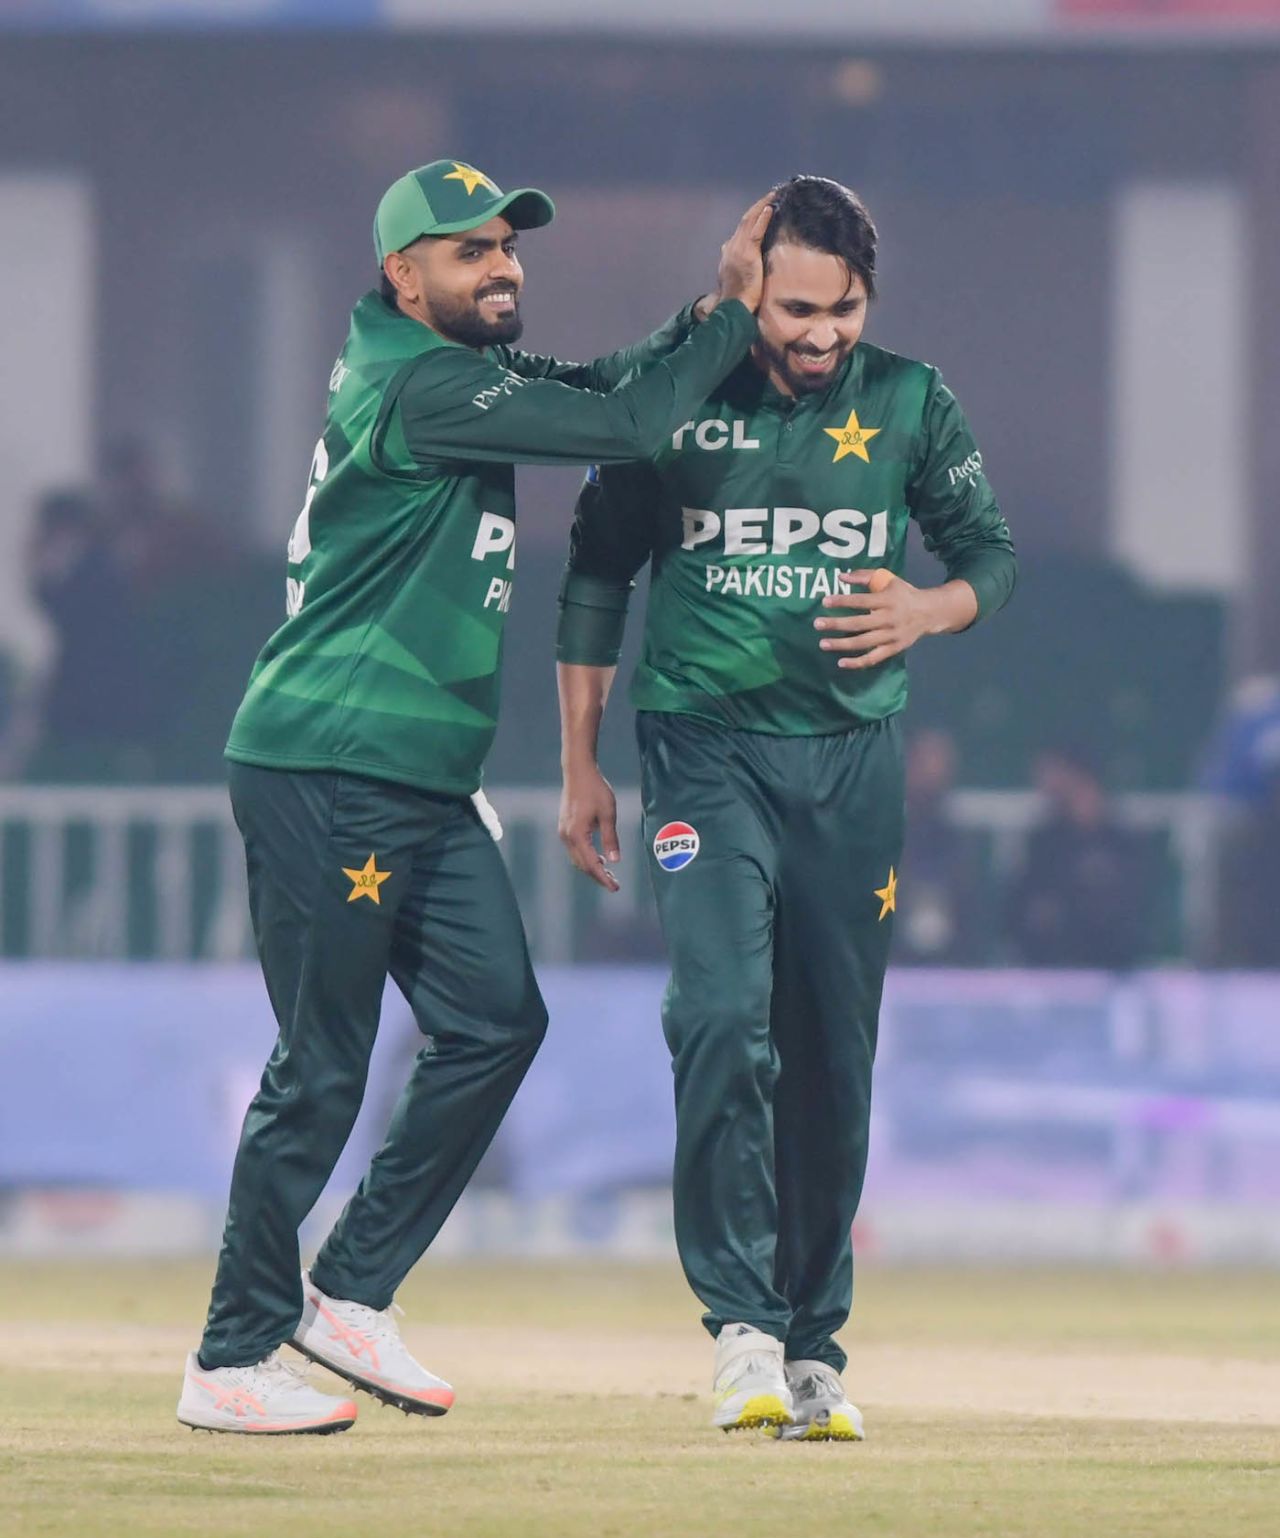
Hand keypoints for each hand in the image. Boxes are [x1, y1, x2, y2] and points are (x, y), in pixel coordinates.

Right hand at [558, 762, 621, 891]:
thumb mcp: (608, 814)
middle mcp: (566, 836)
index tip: (614, 888)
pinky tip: (598, 857)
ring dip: (591, 867)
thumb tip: (614, 861)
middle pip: (582, 865)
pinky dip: (586, 857)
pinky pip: (574, 849)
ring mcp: (563, 832)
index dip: (603, 878)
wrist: (578, 772)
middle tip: (614, 884)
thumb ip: (610, 839)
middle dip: (597, 876)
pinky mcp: (564, 827)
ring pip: (577, 858)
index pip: (591, 864)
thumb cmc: (595, 790)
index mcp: (577, 835)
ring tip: (608, 873)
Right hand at [713, 195, 773, 312]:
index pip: (741, 230)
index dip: (751, 218)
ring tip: (773, 195)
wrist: (734, 306)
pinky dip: (762, 218)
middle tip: (771, 195)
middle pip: (745, 221)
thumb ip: (737, 265)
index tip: (762, 209)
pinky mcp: (747, 254)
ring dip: (762, 206)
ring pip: (749, 221)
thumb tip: (739, 257)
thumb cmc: (738, 298)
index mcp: (728, 253)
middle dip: (758, 207)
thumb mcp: (735, 278)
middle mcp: (731, 247)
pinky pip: (756, 231)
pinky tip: (770, 208)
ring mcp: (738, 249)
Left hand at [814, 569, 946, 669]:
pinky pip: (873, 658)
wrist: (929, 613)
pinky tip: (841, 662)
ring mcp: (891, 636)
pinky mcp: (893, 649)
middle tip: (817, 624)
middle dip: (836, 624)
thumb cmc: (903, 594)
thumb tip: (841, 577)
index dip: (842, 601)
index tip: (824, 601)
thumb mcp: (888, 580)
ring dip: (842, 645)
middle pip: (859, 624)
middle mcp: (889, 619)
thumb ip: (864, 576)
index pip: (861, 601)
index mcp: (887, 600)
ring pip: (863, 643)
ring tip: (823, 643)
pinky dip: (857, 662)